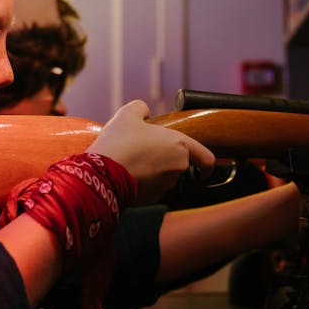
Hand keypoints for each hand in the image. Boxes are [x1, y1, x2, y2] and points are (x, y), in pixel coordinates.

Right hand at [87, 100, 214, 204]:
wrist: (101, 174)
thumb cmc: (119, 143)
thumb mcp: (127, 115)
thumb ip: (140, 108)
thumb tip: (144, 111)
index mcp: (179, 146)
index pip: (207, 159)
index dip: (207, 164)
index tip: (203, 168)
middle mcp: (178, 168)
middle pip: (180, 165)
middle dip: (166, 159)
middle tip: (146, 151)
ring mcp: (166, 186)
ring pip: (166, 178)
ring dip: (155, 171)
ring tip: (132, 162)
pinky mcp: (152, 199)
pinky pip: (152, 189)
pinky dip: (145, 183)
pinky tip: (128, 174)